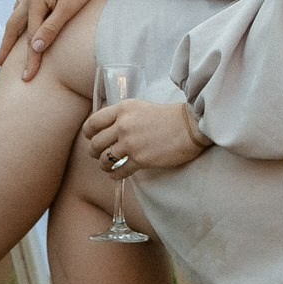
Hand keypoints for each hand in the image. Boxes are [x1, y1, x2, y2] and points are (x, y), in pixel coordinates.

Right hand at [0, 0, 130, 79]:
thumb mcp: (70, 8)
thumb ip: (52, 28)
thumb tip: (35, 47)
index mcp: (35, 0)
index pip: (30, 37)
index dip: (30, 59)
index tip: (28, 77)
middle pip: (14, 25)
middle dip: (6, 45)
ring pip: (18, 12)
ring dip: (12, 29)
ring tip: (8, 45)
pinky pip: (24, 1)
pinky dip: (22, 14)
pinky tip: (22, 20)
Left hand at [83, 100, 207, 174]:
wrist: (193, 125)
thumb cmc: (172, 116)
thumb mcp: (143, 108)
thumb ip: (125, 116)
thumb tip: (111, 130)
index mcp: (123, 109)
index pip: (93, 122)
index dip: (89, 133)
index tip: (92, 138)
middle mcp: (123, 125)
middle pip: (95, 143)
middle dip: (94, 151)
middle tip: (99, 155)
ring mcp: (131, 143)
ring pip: (104, 159)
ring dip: (104, 165)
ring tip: (107, 167)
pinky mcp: (140, 159)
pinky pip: (119, 171)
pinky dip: (115, 175)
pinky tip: (116, 175)